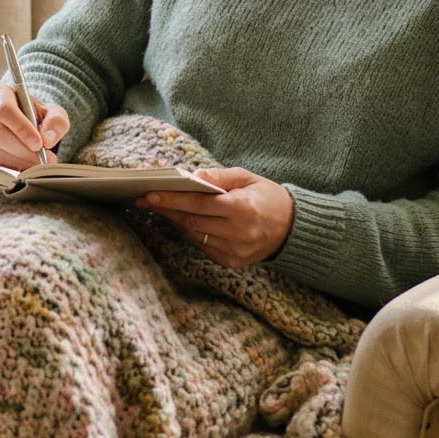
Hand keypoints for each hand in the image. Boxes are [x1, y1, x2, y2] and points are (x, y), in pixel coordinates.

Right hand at [0, 81, 71, 168]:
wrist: (22, 120)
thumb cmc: (35, 114)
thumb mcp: (52, 112)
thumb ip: (56, 121)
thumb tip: (47, 139)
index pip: (4, 109)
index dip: (21, 128)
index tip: (39, 144)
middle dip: (22, 150)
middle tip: (43, 159)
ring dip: (19, 161)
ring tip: (38, 163)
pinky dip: (11, 167)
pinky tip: (25, 165)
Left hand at [137, 166, 294, 267]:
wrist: (293, 228)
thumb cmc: (267, 197)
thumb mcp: (248, 178)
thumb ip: (219, 176)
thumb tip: (193, 175)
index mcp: (242, 208)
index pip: (199, 204)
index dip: (172, 199)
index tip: (150, 194)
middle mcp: (238, 233)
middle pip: (192, 221)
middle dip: (167, 210)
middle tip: (145, 199)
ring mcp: (235, 251)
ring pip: (194, 235)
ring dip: (175, 221)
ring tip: (159, 208)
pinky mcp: (232, 262)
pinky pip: (203, 246)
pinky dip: (192, 233)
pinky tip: (183, 221)